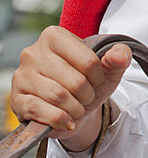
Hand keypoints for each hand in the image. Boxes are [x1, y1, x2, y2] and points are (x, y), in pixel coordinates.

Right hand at [11, 26, 131, 150]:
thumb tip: (119, 56)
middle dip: (87, 95)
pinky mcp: (17, 99)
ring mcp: (22, 75)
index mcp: (54, 36)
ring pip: (58, 96)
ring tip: (77, 108)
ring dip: (76, 109)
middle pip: (75, 81)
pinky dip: (60, 120)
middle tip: (86, 97)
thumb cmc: (87, 83)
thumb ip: (119, 57)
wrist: (71, 109)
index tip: (95, 80)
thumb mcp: (108, 69)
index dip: (99, 78)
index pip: (89, 60)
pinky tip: (66, 121)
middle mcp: (33, 52)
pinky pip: (41, 110)